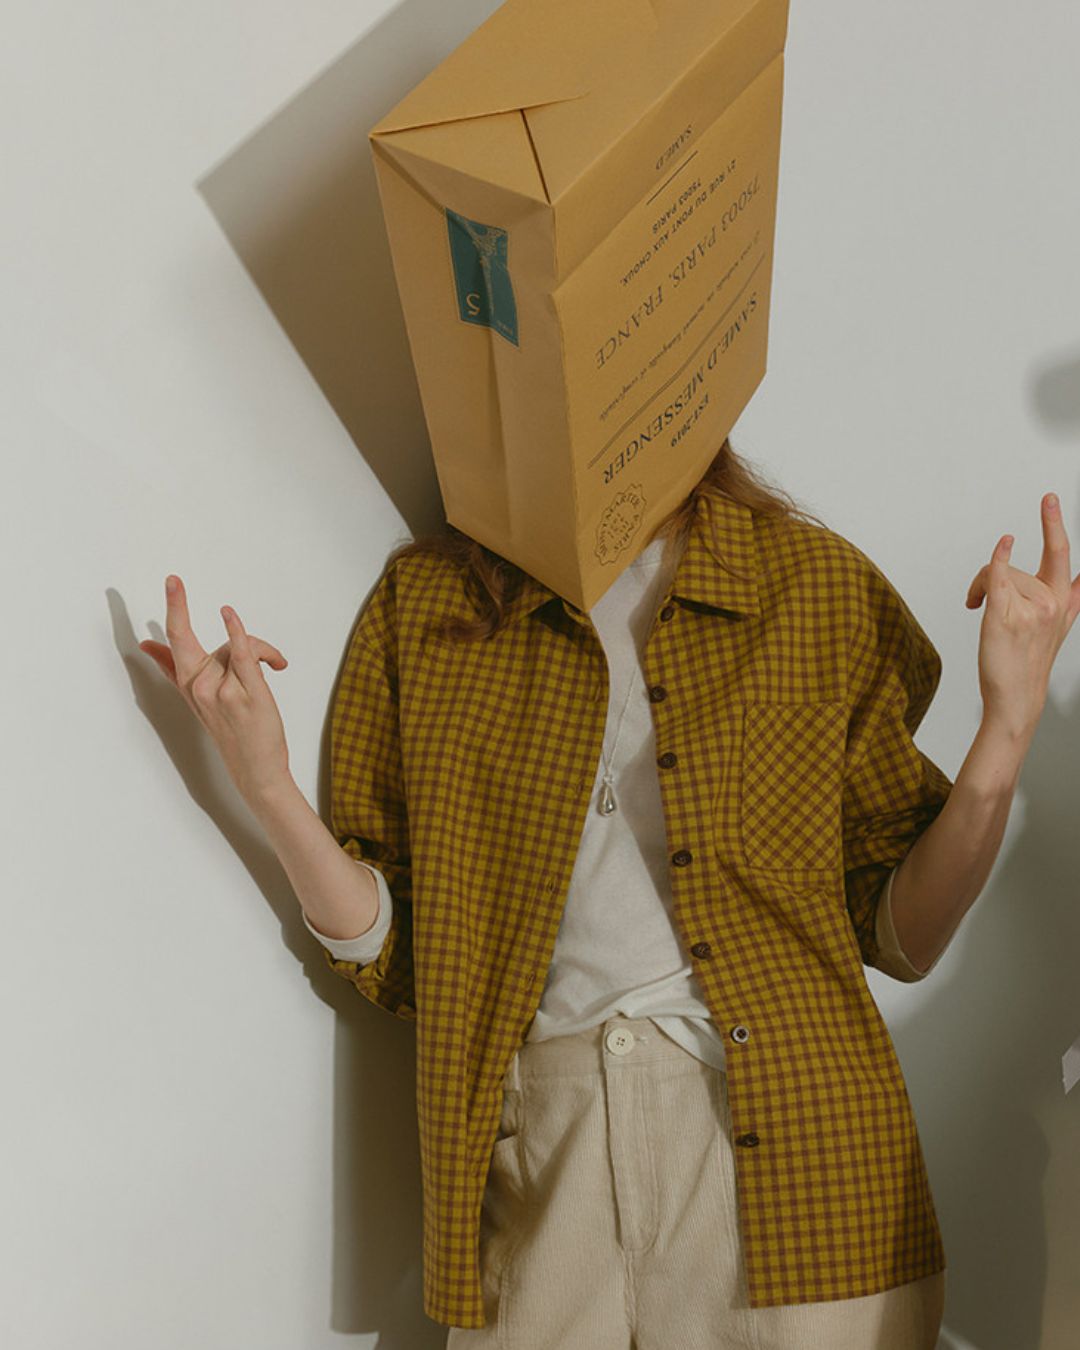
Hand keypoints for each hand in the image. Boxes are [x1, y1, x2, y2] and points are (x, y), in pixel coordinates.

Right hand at [139, 575, 291, 803]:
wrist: (257, 770)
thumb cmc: (234, 733)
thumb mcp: (199, 703)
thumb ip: (175, 671)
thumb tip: (150, 646)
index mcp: (189, 687)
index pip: (173, 646)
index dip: (170, 614)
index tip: (169, 585)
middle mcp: (200, 688)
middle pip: (188, 639)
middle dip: (176, 606)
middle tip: (172, 579)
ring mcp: (222, 691)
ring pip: (238, 646)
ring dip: (262, 649)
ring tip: (275, 665)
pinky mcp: (247, 692)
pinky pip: (242, 653)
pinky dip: (238, 632)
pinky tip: (229, 615)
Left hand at [965, 493, 1079, 739]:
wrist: (1015, 697)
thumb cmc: (1025, 663)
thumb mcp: (1054, 630)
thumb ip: (1069, 601)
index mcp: (1067, 605)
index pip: (1070, 562)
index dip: (1061, 532)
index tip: (1055, 503)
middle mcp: (1055, 604)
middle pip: (1055, 552)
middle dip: (1054, 520)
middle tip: (1049, 497)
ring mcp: (1033, 609)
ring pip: (1003, 572)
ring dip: (982, 584)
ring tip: (975, 604)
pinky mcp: (1006, 615)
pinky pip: (998, 574)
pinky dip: (996, 559)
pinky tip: (1002, 545)